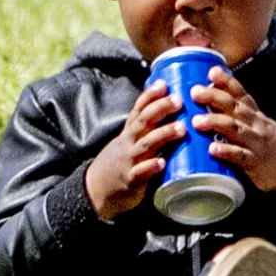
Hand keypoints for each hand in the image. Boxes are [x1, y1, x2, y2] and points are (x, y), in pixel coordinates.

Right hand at [81, 84, 187, 220]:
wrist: (95, 191)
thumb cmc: (118, 164)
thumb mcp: (127, 144)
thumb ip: (145, 133)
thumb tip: (172, 117)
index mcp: (128, 133)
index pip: (138, 109)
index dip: (150, 96)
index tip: (164, 84)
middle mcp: (128, 143)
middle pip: (143, 121)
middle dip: (160, 108)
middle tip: (178, 100)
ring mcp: (128, 161)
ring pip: (145, 144)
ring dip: (163, 134)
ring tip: (181, 128)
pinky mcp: (130, 180)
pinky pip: (140, 172)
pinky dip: (150, 166)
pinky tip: (162, 162)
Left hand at [192, 73, 275, 194]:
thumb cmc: (270, 145)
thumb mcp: (258, 125)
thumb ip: (237, 116)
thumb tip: (208, 104)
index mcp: (255, 115)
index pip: (240, 94)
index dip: (227, 81)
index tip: (212, 71)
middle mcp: (255, 125)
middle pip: (234, 107)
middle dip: (214, 97)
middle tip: (195, 91)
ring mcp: (256, 143)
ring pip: (235, 128)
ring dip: (215, 122)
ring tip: (196, 121)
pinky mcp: (255, 162)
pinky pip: (240, 156)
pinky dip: (226, 151)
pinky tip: (212, 148)